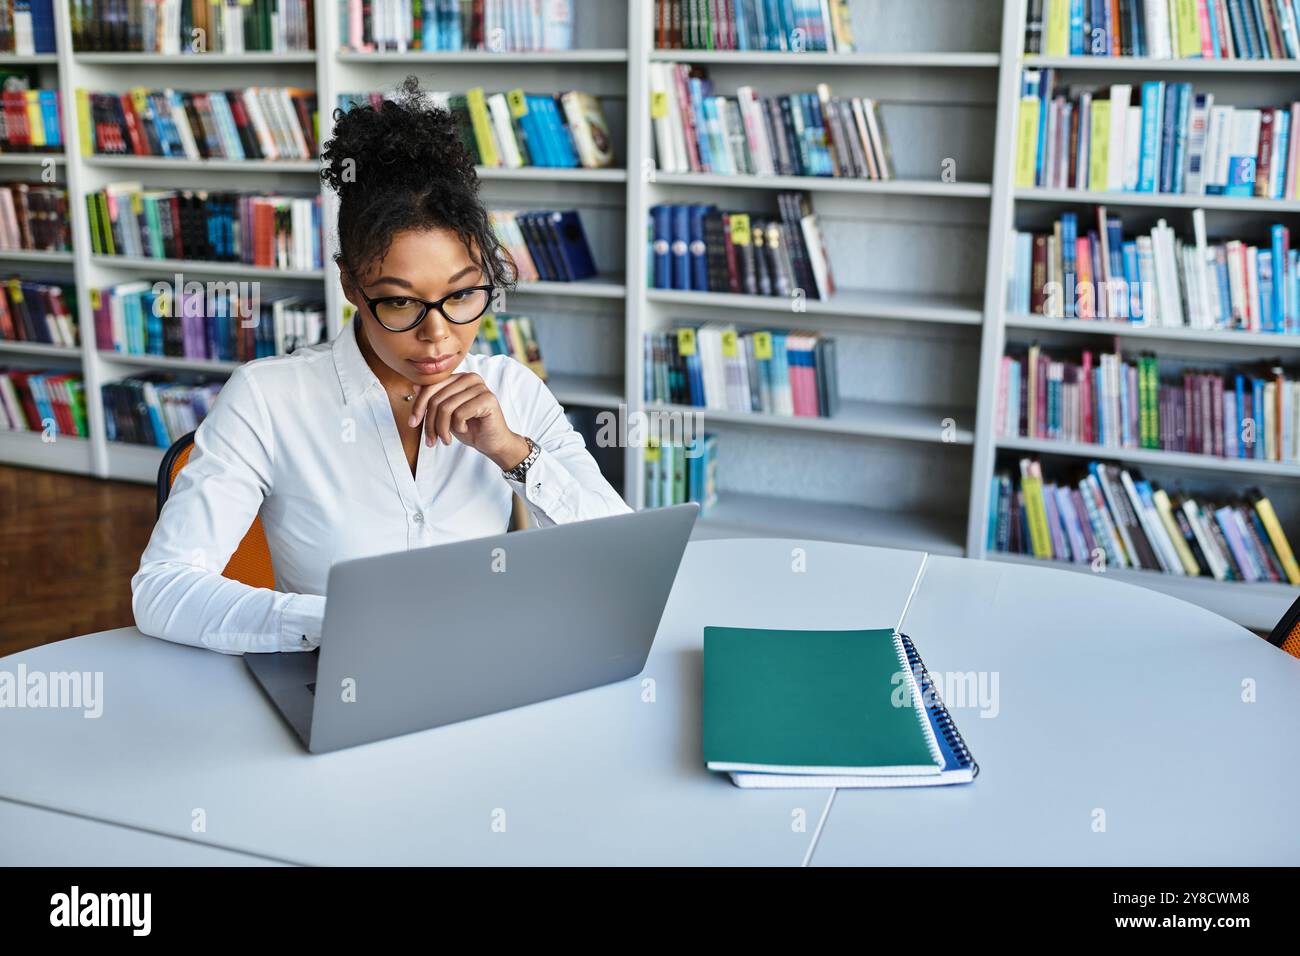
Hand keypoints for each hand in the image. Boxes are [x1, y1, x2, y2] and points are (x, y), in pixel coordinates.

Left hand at [408, 372, 529, 470]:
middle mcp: (470, 378)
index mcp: (459, 378)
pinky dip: (458, 427)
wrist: (493, 443)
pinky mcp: (487, 399)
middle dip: (430, 423)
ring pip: (446, 407)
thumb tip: (414, 386)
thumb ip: (433, 400)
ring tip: (446, 440)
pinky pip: (460, 413)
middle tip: (431, 440)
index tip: (412, 423)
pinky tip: (464, 430)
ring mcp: (480, 387)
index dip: (418, 406)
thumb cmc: (470, 428)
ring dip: (442, 429)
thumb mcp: (446, 415)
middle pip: (437, 398)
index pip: (431, 387)